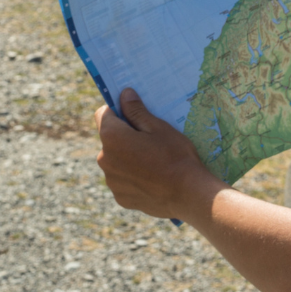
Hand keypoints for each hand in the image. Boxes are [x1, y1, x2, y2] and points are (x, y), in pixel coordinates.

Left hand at [95, 88, 223, 219]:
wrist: (187, 194)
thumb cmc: (175, 155)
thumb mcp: (158, 127)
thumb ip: (136, 111)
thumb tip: (123, 94)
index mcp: (112, 138)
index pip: (103, 114)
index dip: (118, 110)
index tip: (135, 112)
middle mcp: (104, 159)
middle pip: (110, 139)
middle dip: (125, 134)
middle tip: (151, 137)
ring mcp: (111, 181)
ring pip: (116, 160)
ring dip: (128, 156)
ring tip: (154, 159)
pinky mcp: (120, 197)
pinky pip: (122, 179)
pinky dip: (132, 175)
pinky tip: (153, 176)